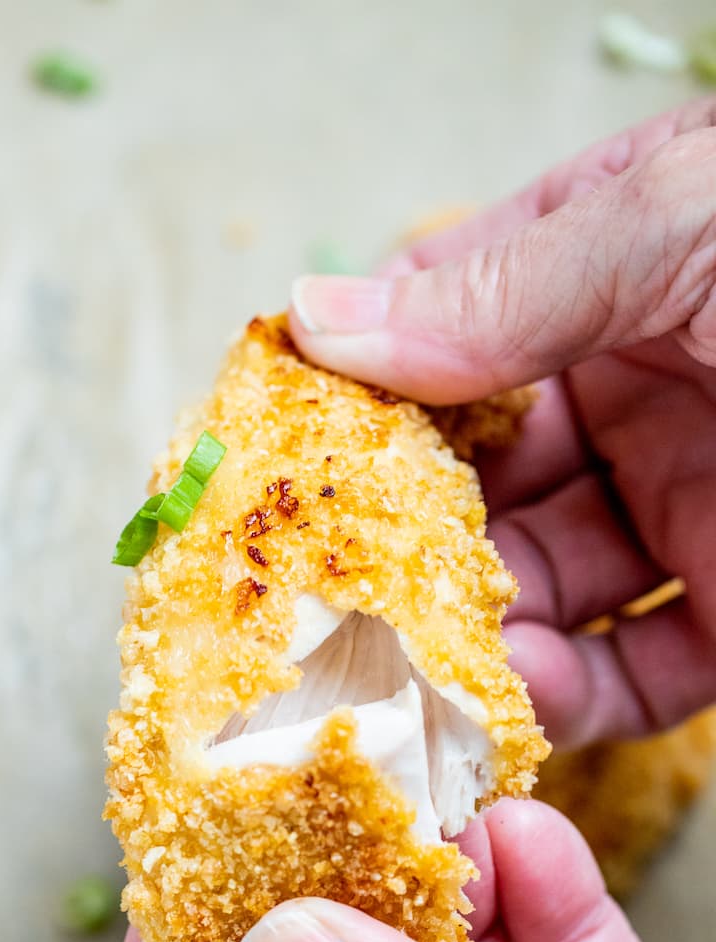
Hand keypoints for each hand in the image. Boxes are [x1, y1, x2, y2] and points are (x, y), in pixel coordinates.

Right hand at [287, 101, 715, 751]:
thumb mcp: (695, 226)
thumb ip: (511, 279)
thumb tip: (323, 317)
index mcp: (624, 267)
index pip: (447, 334)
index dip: (354, 399)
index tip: (273, 466)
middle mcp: (646, 388)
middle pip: (477, 482)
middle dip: (398, 547)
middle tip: (318, 605)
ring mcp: (694, 508)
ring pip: (536, 593)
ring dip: (469, 641)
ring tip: (407, 677)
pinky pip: (624, 673)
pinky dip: (565, 701)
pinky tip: (517, 710)